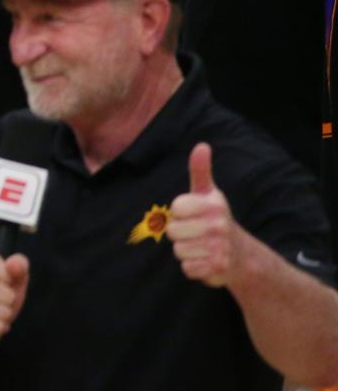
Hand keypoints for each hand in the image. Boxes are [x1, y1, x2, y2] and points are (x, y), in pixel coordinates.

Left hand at [167, 142, 245, 287]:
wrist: (241, 255)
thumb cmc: (215, 218)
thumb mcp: (208, 193)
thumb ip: (200, 170)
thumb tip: (202, 145)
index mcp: (213, 205)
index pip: (175, 208)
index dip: (179, 213)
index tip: (192, 214)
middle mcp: (218, 225)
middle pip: (173, 231)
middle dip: (180, 234)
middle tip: (195, 233)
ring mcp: (220, 248)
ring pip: (178, 251)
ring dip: (186, 251)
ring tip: (200, 246)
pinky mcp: (218, 269)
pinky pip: (187, 268)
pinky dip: (192, 267)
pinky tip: (204, 260)